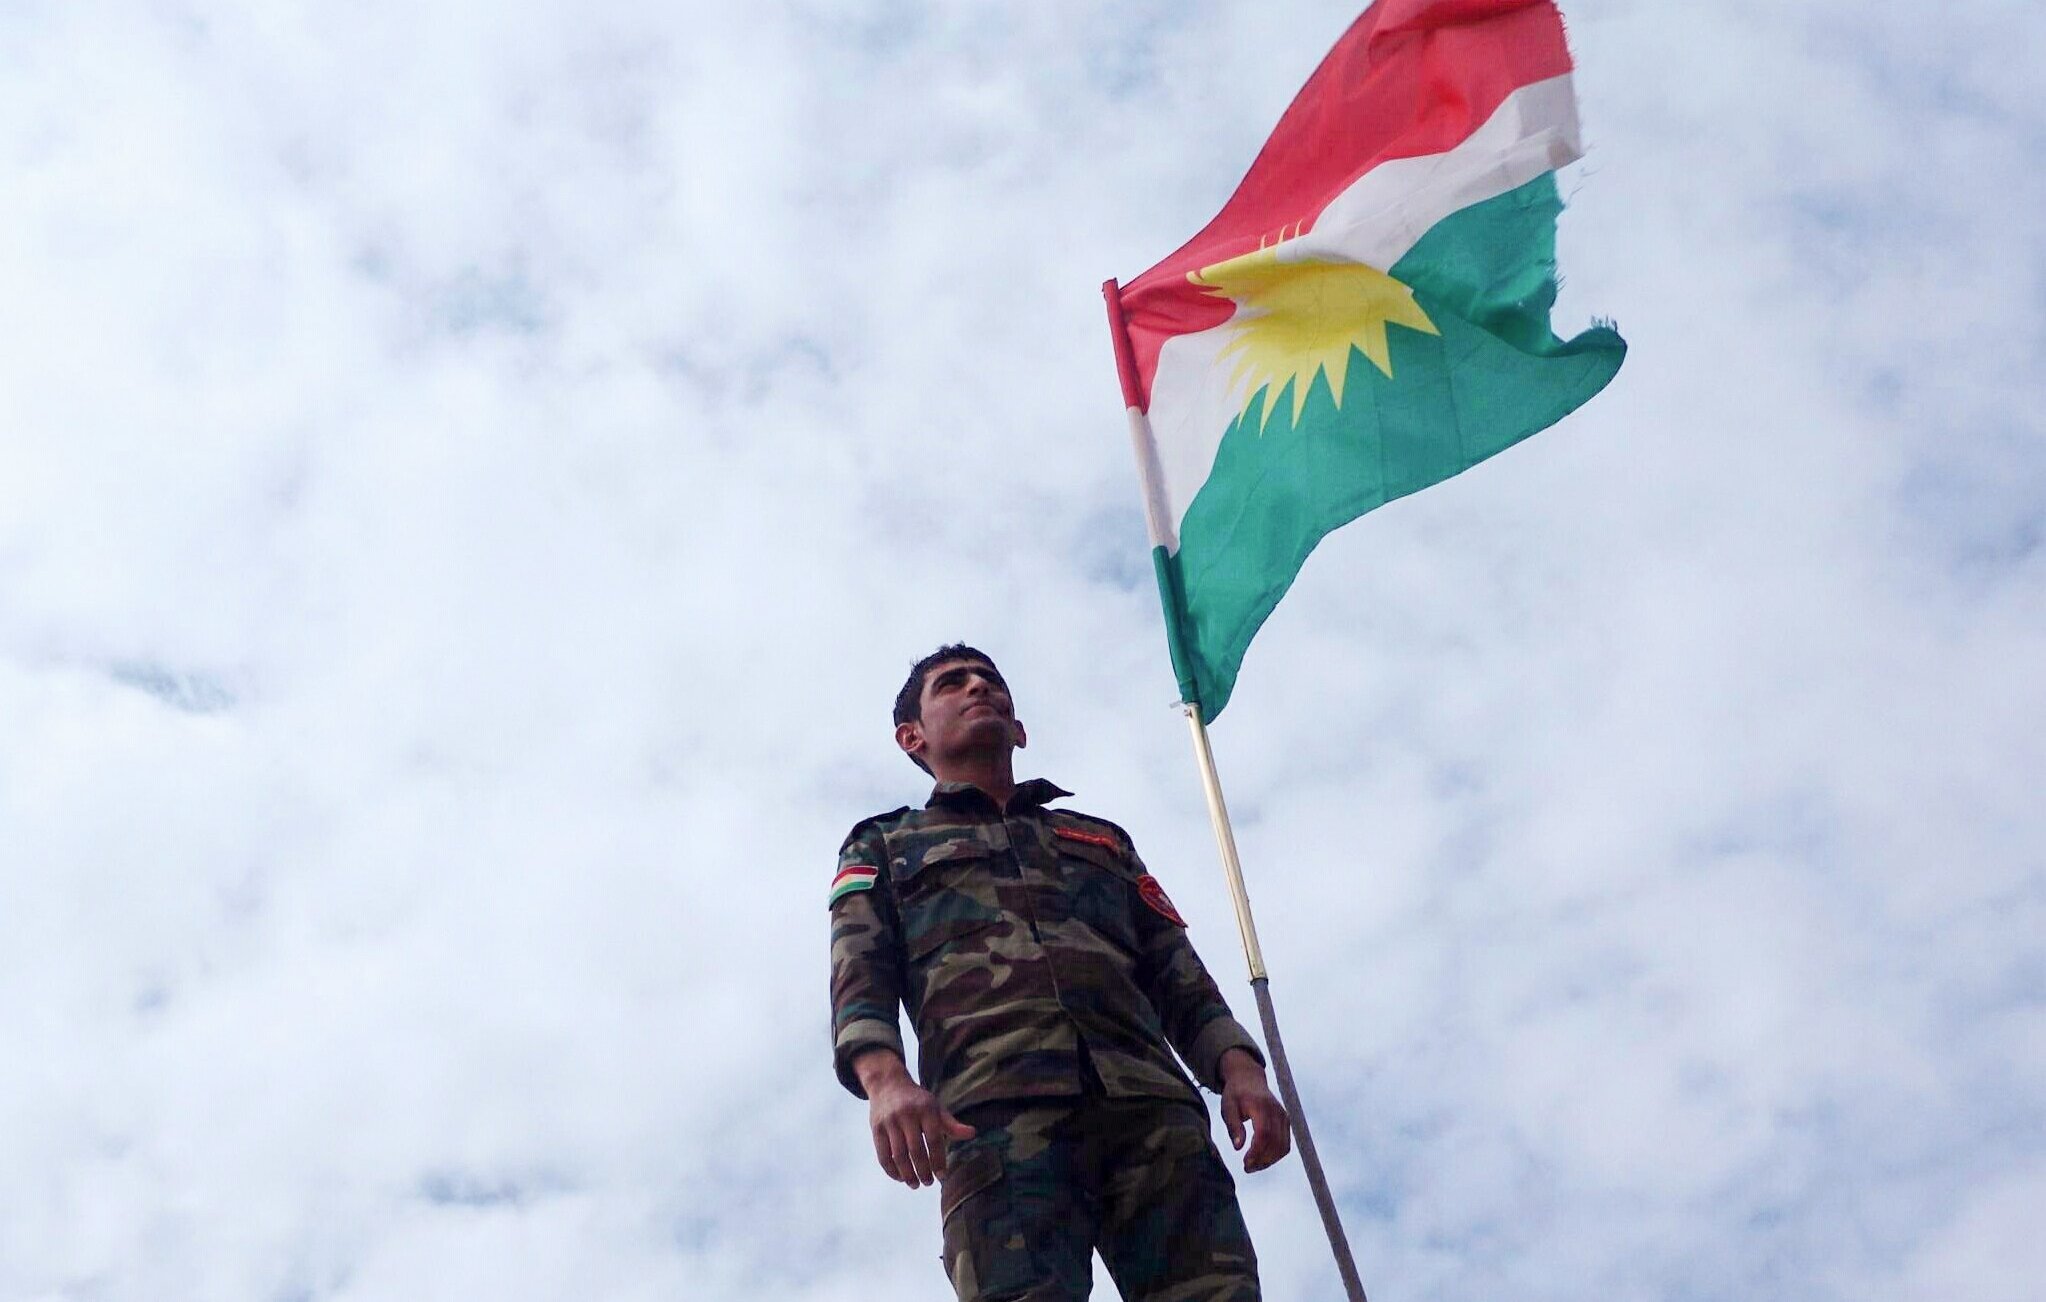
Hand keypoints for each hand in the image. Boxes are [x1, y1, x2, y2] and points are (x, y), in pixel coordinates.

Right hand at [854, 1049, 976, 1187]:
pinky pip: (883, 1155)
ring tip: (915, 1184)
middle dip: (923, 1170)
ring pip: (898, 1155)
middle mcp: (907, 1114)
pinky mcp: (876, 1129)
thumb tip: (972, 1133)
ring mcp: (889, 1122)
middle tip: (928, 1183)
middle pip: (915, 1150)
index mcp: (926, 1109)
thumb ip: (951, 1124)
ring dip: (907, 1174)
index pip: (934, 1139)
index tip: (942, 1176)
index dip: (938, 1160)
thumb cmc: (917, 1101)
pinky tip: (900, 1178)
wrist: (888, 1085)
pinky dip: (891, 1170)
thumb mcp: (935, 1108)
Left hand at [1218, 1047, 1290, 1173]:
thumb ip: (1233, 1126)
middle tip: (1247, 1168)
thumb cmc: (1235, 1094)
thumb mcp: (1228, 1107)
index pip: (1264, 1134)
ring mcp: (1284, 1117)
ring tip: (1252, 1166)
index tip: (1245, 1163)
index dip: (1256, 1152)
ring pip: (1283, 1146)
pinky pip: (1285, 1144)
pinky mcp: (1286, 1122)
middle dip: (1262, 1160)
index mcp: (1261, 1106)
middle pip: (1276, 1143)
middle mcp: (1277, 1111)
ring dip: (1269, 1161)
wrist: (1249, 1079)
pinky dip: (1275, 1155)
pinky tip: (1261, 1159)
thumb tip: (1238, 1147)